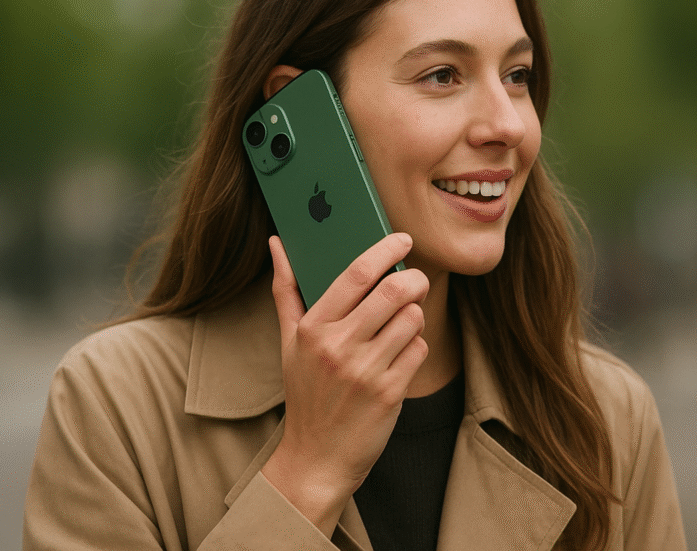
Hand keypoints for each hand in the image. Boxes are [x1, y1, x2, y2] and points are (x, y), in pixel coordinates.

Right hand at [260, 232, 429, 536]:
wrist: (317, 458)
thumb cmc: (306, 394)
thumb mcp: (289, 342)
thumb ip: (286, 290)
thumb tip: (277, 243)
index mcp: (313, 328)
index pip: (356, 274)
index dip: (385, 249)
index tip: (402, 239)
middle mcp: (338, 347)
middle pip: (393, 291)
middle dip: (413, 279)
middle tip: (415, 279)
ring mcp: (365, 371)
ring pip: (412, 318)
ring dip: (414, 315)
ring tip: (400, 324)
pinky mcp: (390, 393)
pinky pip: (419, 349)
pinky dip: (416, 346)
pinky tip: (400, 355)